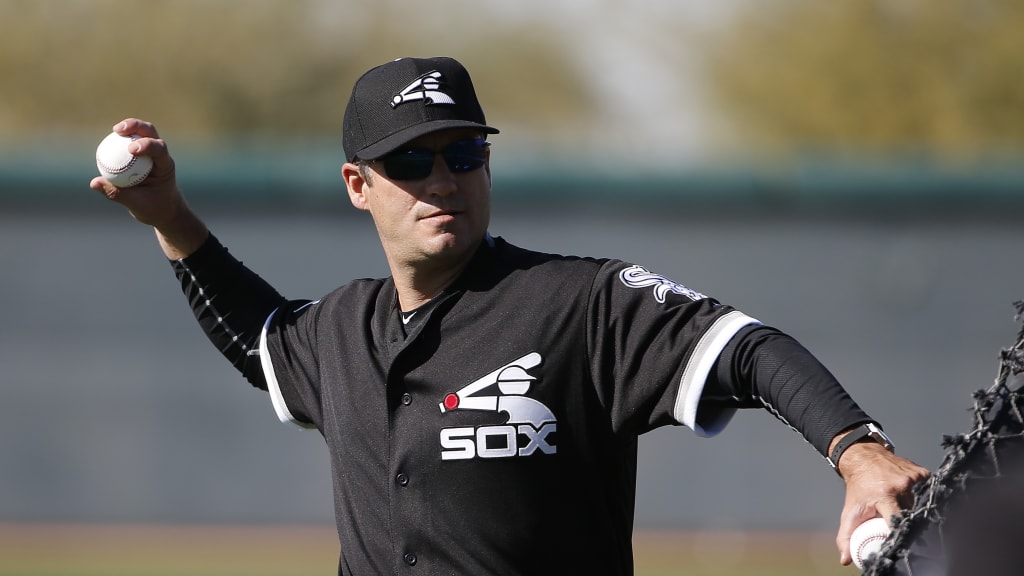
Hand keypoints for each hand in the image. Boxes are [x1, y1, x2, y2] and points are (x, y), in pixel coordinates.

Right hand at [89, 118, 207, 258]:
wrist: (164, 210)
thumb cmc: (154, 208)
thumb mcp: (136, 204)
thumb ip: (116, 193)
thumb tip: (94, 183)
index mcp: (165, 166)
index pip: (160, 150)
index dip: (147, 145)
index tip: (131, 149)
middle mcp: (161, 155)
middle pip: (151, 132)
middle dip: (136, 126)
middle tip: (119, 129)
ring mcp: (152, 152)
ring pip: (142, 132)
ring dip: (129, 127)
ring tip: (115, 130)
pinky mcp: (142, 154)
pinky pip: (130, 142)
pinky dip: (121, 139)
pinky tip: (109, 142)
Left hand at [834, 442, 929, 565]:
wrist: (863, 458)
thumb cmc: (858, 489)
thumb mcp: (850, 512)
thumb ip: (846, 536)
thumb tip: (846, 560)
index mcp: (883, 495)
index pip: (898, 520)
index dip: (900, 531)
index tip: (899, 540)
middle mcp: (900, 485)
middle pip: (910, 513)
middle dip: (904, 519)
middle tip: (896, 522)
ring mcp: (911, 477)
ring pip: (918, 502)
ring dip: (910, 507)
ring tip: (897, 504)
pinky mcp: (920, 473)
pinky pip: (926, 490)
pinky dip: (919, 494)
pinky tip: (907, 493)